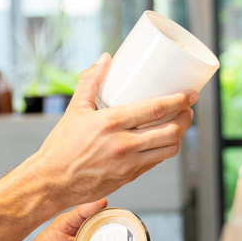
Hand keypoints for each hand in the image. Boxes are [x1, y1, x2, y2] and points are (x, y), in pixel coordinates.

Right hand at [30, 53, 196, 211]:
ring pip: (169, 149)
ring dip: (180, 135)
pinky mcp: (130, 177)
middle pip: (170, 130)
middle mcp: (124, 144)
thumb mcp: (75, 109)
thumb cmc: (61, 146)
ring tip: (180, 123)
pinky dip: (165, 149)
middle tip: (188, 107)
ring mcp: (129, 163)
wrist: (52, 182)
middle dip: (185, 117)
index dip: (178, 101)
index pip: (155, 110)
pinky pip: (156, 161)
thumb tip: (105, 58)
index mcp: (111, 123)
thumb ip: (90, 81)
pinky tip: (164, 140)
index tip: (189, 94)